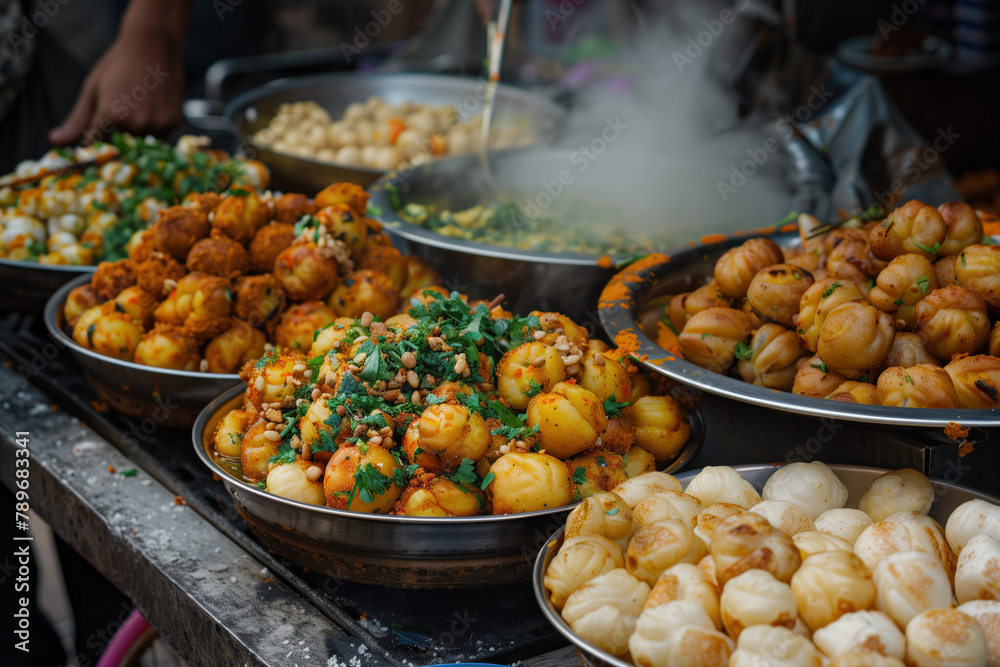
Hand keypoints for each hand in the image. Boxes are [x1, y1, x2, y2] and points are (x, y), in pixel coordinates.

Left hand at [49, 27, 184, 144]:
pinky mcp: (174, 122)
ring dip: (136, 135)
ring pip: (142, 145)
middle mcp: (136, 124)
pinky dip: (153, 129)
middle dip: (115, 139)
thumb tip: (55, 140)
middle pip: (120, 147)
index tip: (93, 142)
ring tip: (136, 108)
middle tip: (119, 116)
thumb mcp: (92, 89)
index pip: (96, 145)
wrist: (154, 44)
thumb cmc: (118, 63)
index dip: (93, 143)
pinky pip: (160, 137)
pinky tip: (150, 108)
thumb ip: (78, 119)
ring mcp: (158, 124)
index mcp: (111, 115)